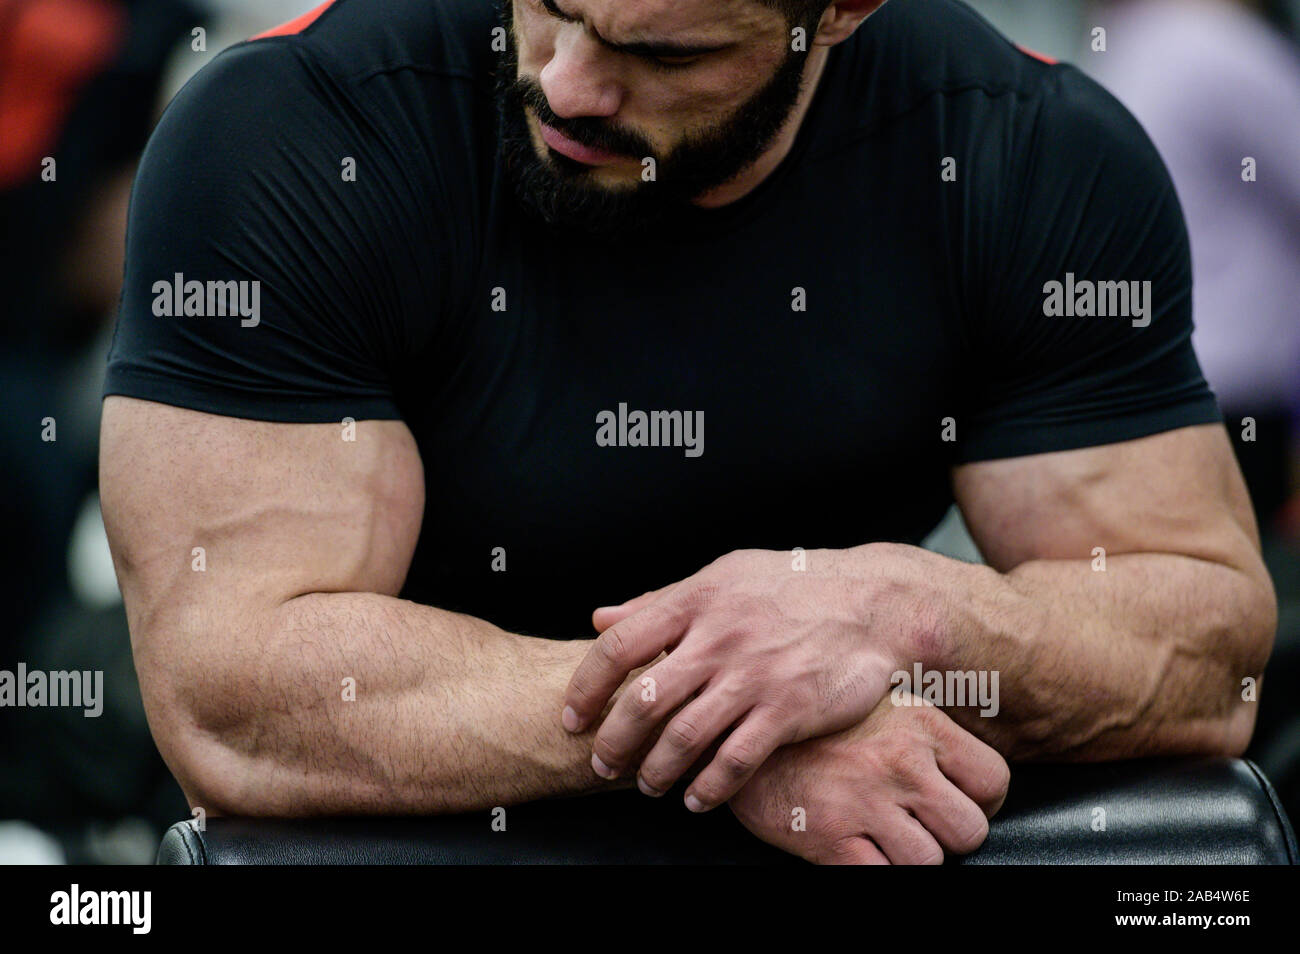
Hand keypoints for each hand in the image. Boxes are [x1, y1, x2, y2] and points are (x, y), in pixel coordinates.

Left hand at [562, 544, 947, 810]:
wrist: (873, 602)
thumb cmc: (791, 587)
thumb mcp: (722, 577)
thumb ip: (658, 601)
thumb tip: (598, 618)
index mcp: (696, 600)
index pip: (618, 645)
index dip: (586, 687)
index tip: (574, 717)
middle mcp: (719, 638)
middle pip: (643, 699)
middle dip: (614, 742)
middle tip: (602, 764)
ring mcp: (753, 676)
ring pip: (684, 736)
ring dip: (657, 771)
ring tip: (648, 785)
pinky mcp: (788, 710)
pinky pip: (735, 760)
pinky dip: (709, 787)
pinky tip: (697, 799)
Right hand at [729, 693, 1009, 863]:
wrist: (739, 730)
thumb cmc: (816, 721)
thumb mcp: (878, 703)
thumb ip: (925, 732)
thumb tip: (967, 769)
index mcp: (919, 724)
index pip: (993, 780)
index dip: (981, 801)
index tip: (956, 801)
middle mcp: (899, 762)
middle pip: (969, 830)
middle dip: (947, 835)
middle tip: (919, 824)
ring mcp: (864, 801)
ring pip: (929, 862)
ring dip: (908, 856)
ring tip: (882, 834)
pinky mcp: (829, 837)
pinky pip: (881, 879)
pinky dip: (875, 871)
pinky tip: (858, 848)